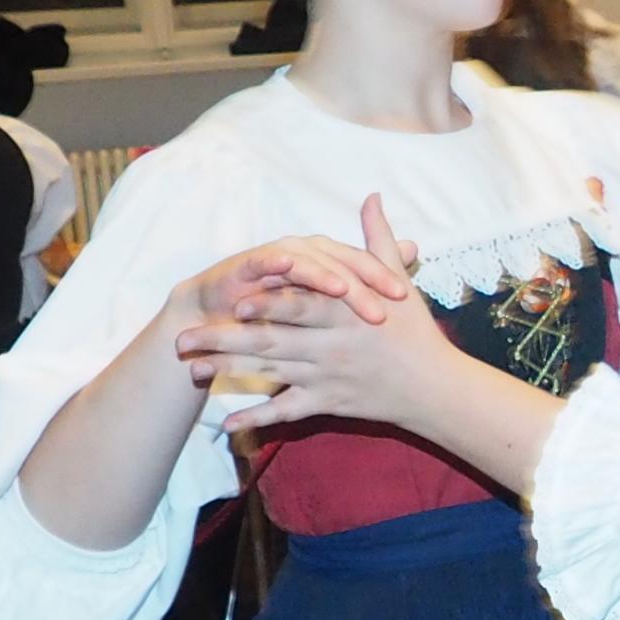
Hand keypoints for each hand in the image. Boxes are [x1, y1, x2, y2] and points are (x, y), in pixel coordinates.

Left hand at [197, 202, 462, 432]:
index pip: (301, 306)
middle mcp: (332, 347)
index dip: (268, 303)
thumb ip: (378, 239)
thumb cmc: (415, 330)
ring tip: (190, 370)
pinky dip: (257, 417)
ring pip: (270, 374)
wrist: (435, 387)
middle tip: (184, 338)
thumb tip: (372, 197)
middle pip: (270, 342)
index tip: (234, 300)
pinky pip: (287, 411)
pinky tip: (225, 422)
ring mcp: (327, 377)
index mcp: (346, 313)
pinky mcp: (327, 403)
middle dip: (224, 340)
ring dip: (228, 373)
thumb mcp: (397, 281)